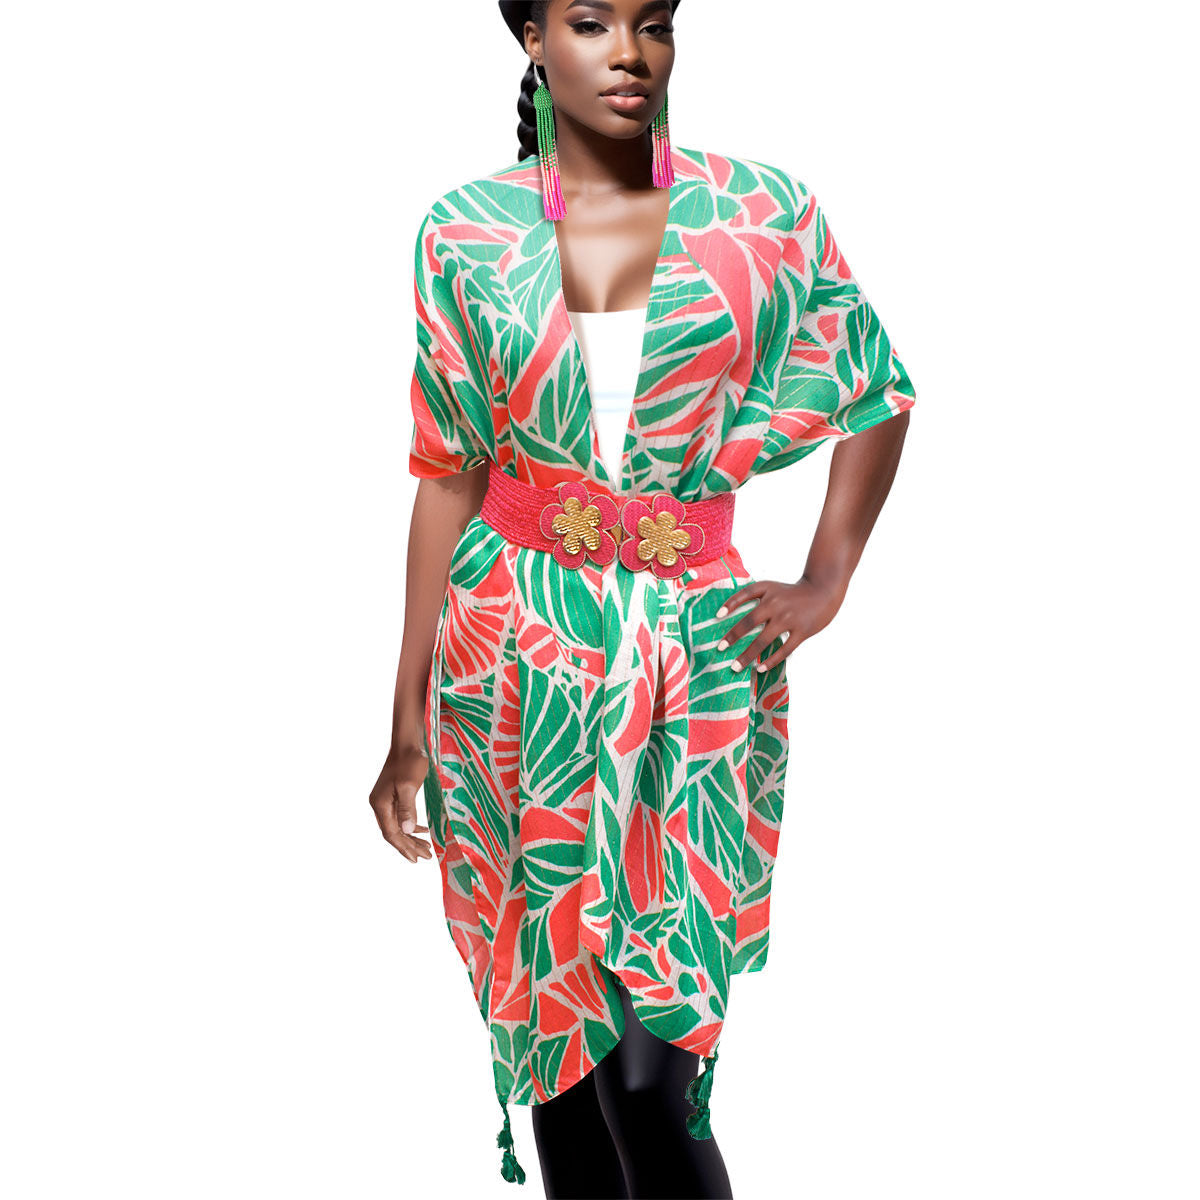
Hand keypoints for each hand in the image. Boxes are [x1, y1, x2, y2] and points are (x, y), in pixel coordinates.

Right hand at [369, 742, 433, 862]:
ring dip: (411, 837)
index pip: (391, 834)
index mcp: (380, 804)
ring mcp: (385, 799)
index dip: (404, 848)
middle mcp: (379, 804)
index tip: (417, 859)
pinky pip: (400, 816)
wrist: (408, 741)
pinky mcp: (393, 794)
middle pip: (393, 832)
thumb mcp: (409, 785)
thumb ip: (407, 808)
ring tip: (426, 848)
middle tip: (427, 856)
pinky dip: (410, 825)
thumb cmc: (410, 760)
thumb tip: (407, 831)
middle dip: (409, 846)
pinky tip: (421, 829)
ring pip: (397, 825)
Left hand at [717, 573, 847, 673]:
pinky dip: (770, 660)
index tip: (717, 617)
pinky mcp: (802, 631)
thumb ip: (753, 598)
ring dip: (747, 655)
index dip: (729, 605)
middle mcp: (775, 603)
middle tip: (719, 649)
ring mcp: (788, 618)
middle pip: (749, 622)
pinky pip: (783, 649)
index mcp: (766, 590)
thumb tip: (727, 615)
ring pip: (763, 640)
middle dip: (733, 637)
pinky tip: (759, 668)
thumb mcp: (772, 588)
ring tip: (735, 667)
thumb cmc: (791, 592)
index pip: (743, 595)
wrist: (823, 590)